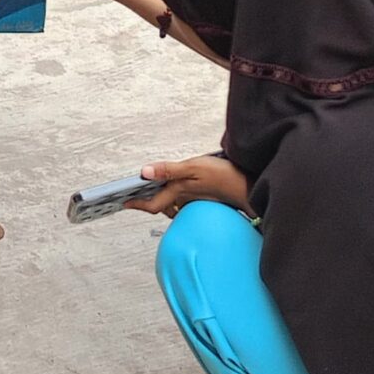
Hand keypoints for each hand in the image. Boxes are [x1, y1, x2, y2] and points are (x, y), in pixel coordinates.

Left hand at [131, 154, 250, 217]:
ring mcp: (195, 199)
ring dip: (162, 199)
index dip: (137, 204)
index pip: (153, 204)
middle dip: (148, 201)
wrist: (250, 185)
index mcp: (179, 192)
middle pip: (162, 205)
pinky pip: (184, 201)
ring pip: (173, 204)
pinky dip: (176, 196)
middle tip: (133, 195)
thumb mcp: (194, 167)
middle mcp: (185, 199)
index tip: (123, 202)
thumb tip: (144, 172)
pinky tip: (177, 188)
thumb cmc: (224, 176)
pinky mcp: (203, 197)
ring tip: (150, 189)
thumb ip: (168, 169)